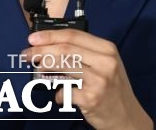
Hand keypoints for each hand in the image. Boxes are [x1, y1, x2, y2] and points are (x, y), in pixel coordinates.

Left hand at [22, 29, 152, 129]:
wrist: (128, 119)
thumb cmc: (112, 89)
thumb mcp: (105, 65)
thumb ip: (83, 54)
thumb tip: (49, 46)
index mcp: (107, 49)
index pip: (73, 35)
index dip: (50, 35)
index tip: (33, 38)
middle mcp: (105, 62)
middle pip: (65, 50)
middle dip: (41, 50)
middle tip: (27, 54)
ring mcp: (99, 81)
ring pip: (63, 66)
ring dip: (44, 66)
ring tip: (36, 68)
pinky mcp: (92, 98)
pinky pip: (65, 91)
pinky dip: (58, 93)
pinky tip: (60, 96)